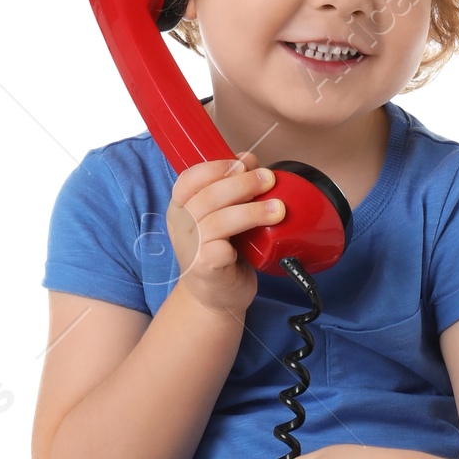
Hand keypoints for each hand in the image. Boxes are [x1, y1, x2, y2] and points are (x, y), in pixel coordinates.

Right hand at [167, 151, 284, 316]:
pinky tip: (257, 241)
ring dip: (251, 211)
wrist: (216, 297)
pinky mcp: (203, 270)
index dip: (216, 167)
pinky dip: (238, 243)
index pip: (189, 178)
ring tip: (277, 209)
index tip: (244, 164)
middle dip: (243, 184)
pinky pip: (219, 250)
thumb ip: (232, 190)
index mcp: (181, 207)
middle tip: (269, 179)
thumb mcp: (224, 215)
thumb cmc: (221, 253)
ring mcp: (190, 249)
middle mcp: (181, 226)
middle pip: (208, 197)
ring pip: (218, 221)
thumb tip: (248, 160)